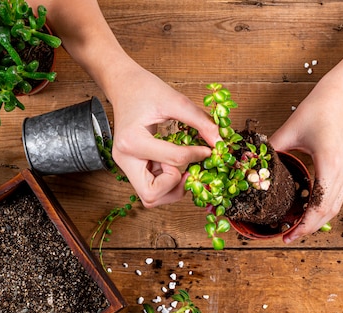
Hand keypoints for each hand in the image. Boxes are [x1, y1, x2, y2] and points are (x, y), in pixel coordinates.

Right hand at [108, 65, 220, 206]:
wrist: (124, 84)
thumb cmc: (145, 89)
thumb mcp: (175, 100)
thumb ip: (200, 121)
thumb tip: (219, 142)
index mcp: (132, 141)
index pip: (173, 161)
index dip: (197, 156)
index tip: (208, 149)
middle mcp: (125, 158)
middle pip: (151, 195)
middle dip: (176, 186)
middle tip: (189, 170)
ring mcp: (126, 165)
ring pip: (150, 197)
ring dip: (171, 189)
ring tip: (182, 168)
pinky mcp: (131, 166)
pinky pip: (151, 187)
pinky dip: (167, 184)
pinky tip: (175, 166)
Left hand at [270, 77, 342, 243]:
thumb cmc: (319, 107)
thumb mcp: (290, 130)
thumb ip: (271, 150)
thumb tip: (248, 164)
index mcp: (330, 165)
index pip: (318, 208)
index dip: (303, 226)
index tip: (286, 236)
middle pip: (329, 212)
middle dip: (308, 228)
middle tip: (287, 236)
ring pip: (335, 205)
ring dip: (317, 219)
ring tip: (296, 226)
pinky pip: (336, 194)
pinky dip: (322, 206)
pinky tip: (307, 207)